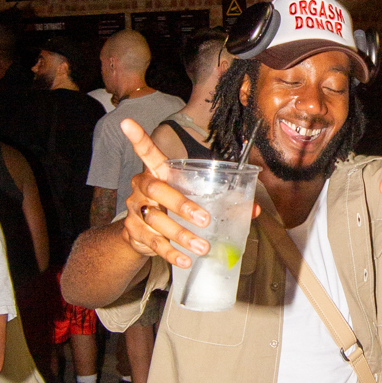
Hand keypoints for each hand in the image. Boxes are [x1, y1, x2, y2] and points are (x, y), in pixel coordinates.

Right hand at [117, 118, 214, 269]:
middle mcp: (141, 188)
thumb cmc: (171, 208)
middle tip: (203, 219)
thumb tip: (254, 209)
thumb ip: (222, 200)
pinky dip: (171, 253)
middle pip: (156, 190)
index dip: (137, 138)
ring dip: (181, 235)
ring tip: (202, 247)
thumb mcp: (192, 198)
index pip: (146, 152)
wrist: (141, 236)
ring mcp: (135, 211)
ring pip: (156, 222)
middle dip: (180, 204)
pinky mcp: (133, 233)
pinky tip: (185, 260)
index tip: (127, 122)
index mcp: (156, 172)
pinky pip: (153, 243)